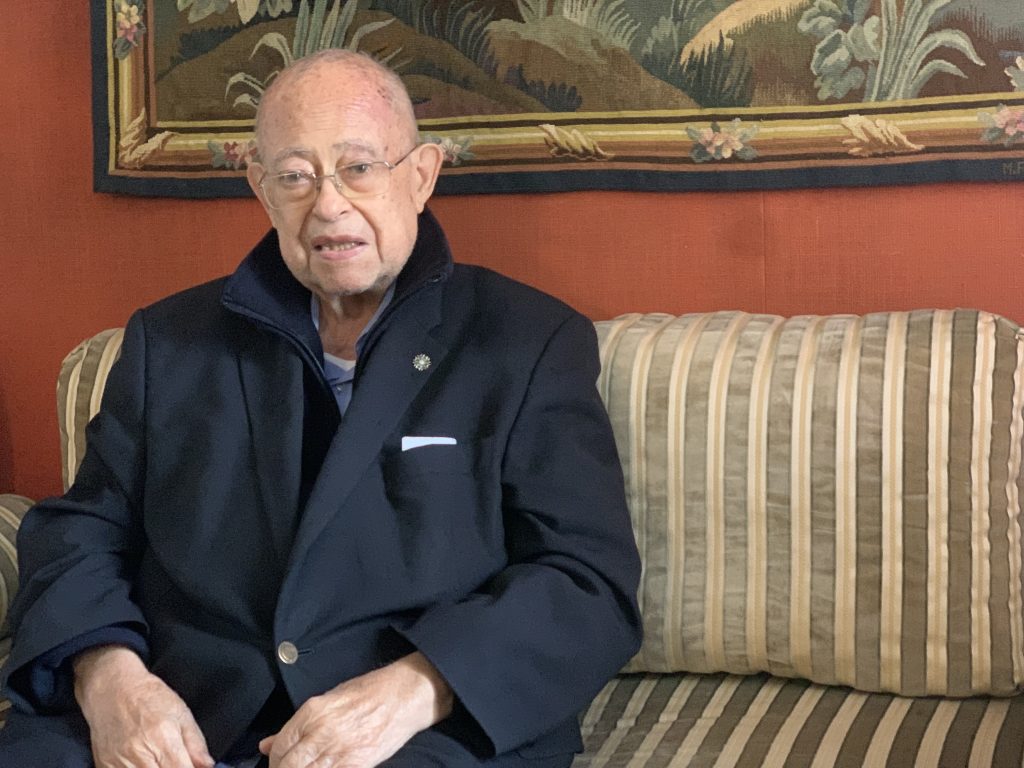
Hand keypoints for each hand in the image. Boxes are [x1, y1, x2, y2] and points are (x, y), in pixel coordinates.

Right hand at [73, 645, 214, 767]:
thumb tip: (208, 766)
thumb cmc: (149, 697)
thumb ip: (196, 744)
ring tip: (158, 758)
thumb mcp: (182, 713)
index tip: (191, 765)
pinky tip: (143, 761)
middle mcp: (140, 754)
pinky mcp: (105, 766)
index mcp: (163, 738)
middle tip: (175, 761)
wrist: (112, 689)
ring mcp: (119, 763)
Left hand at [261, 652, 453, 767]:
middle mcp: (323, 732)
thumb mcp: (329, 698)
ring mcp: (340, 751)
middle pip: (288, 766)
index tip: (277, 763)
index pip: (280, 745)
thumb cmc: (370, 692)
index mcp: (313, 711)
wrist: (405, 695)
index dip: (274, 759)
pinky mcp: (358, 765)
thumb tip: (268, 745)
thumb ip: (297, 725)